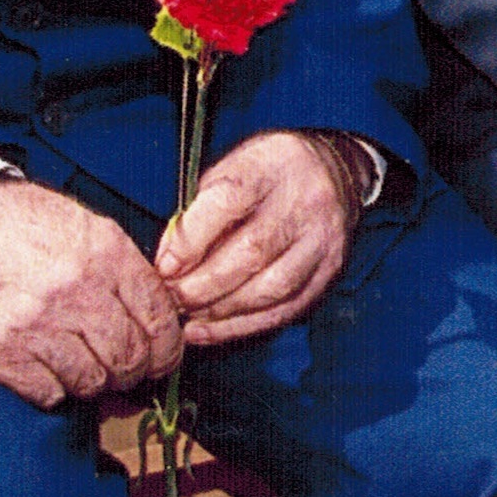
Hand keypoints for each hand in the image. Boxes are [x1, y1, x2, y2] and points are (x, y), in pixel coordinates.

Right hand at [0, 178, 182, 408]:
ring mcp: (36, 325)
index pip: (159, 320)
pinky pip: (50, 395)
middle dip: (134, 369)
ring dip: (92, 378)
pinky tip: (46, 361)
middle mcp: (74, 290)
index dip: (168, 347)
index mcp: (104, 253)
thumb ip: (128, 274)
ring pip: (92, 382)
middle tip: (124, 365)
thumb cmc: (22, 224)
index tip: (162, 355)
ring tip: (80, 357)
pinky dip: (53, 386)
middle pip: (130, 359)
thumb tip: (162, 325)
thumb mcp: (87, 228)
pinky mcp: (4, 353)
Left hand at [154, 130, 352, 344]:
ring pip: (271, 289)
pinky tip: (212, 329)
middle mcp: (303, 202)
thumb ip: (197, 212)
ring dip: (222, 311)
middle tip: (171, 299)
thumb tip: (168, 262)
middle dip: (203, 285)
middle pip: (252, 253)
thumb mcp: (228, 170)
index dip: (192, 240)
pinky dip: (244, 326)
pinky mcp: (330, 271)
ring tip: (188, 317)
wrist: (330, 172)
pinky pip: (286, 310)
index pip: (228, 202)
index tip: (165, 267)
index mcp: (270, 166)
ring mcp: (322, 240)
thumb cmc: (264, 173)